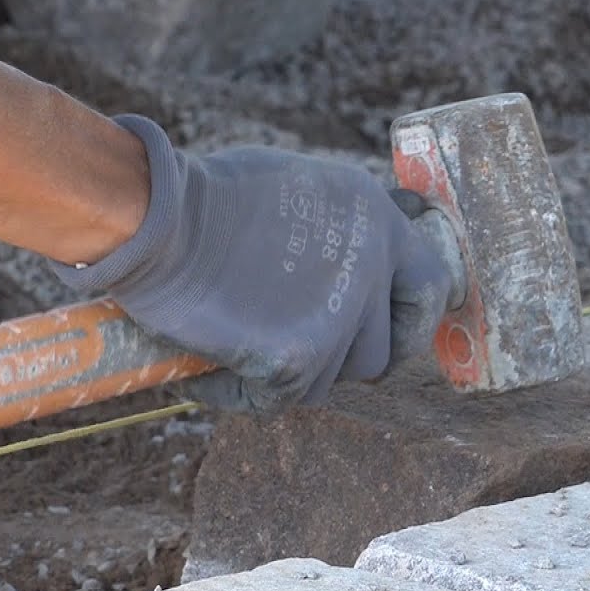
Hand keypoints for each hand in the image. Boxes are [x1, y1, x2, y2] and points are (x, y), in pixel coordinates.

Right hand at [52, 114, 452, 412]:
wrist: (158, 218)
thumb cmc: (206, 197)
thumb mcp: (298, 190)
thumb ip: (335, 234)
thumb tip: (341, 277)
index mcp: (376, 218)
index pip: (431, 285)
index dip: (412, 320)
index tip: (389, 335)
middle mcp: (370, 265)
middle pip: (378, 350)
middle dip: (339, 359)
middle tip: (293, 348)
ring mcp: (339, 315)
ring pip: (330, 381)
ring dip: (288, 374)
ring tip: (238, 345)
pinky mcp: (299, 358)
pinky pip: (277, 399)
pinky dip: (238, 391)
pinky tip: (204, 370)